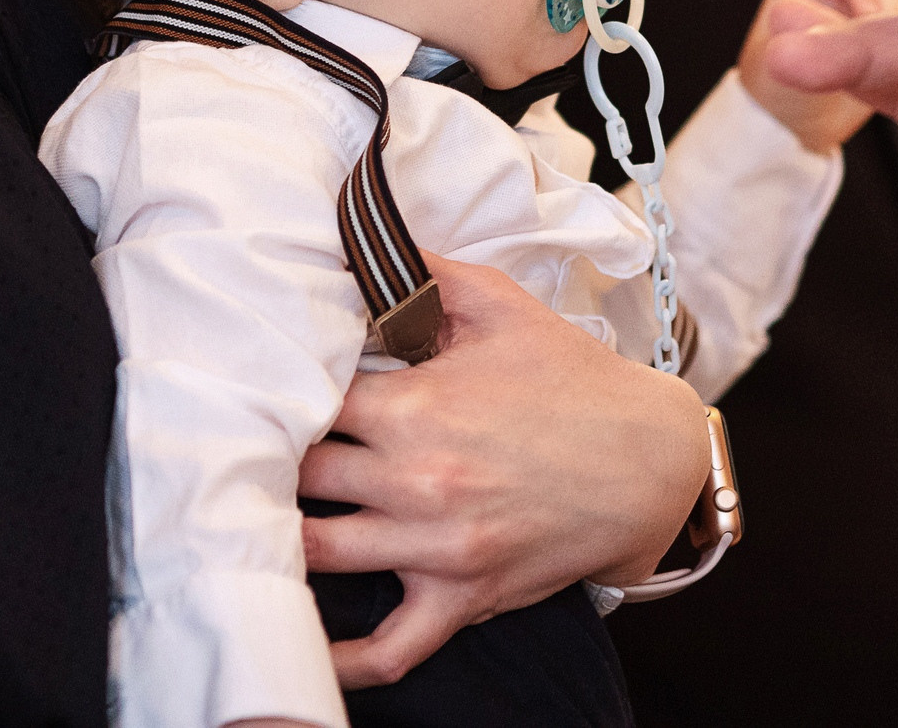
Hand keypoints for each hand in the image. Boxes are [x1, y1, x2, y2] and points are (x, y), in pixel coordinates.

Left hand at [298, 254, 706, 688]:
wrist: (648, 459)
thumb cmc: (574, 380)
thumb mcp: (501, 305)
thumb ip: (426, 271)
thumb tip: (364, 240)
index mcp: (415, 405)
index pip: (306, 399)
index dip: (275, 391)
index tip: (259, 389)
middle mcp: (416, 479)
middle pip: (298, 476)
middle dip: (269, 461)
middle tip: (248, 452)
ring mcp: (437, 546)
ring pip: (319, 553)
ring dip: (284, 536)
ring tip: (256, 520)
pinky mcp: (463, 596)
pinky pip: (392, 647)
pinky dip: (345, 657)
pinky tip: (307, 644)